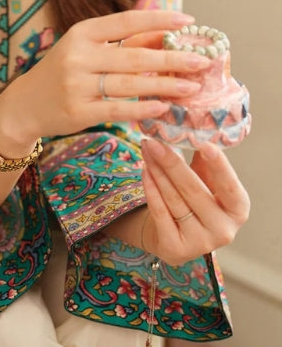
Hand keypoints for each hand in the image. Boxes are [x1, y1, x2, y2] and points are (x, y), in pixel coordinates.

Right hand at [0, 9, 211, 151]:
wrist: (25, 104)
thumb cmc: (63, 72)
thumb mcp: (85, 49)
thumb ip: (120, 44)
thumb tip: (165, 38)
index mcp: (81, 32)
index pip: (126, 21)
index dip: (158, 20)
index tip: (188, 22)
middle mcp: (78, 55)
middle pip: (134, 56)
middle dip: (172, 58)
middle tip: (201, 61)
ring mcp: (77, 84)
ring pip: (130, 84)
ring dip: (165, 86)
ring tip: (191, 87)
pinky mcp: (78, 111)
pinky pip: (118, 109)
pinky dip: (143, 108)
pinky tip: (163, 108)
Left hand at [140, 138, 249, 265]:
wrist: (176, 235)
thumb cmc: (196, 200)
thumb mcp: (207, 180)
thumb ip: (205, 162)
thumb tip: (195, 132)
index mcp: (238, 210)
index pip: (229, 187)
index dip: (219, 167)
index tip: (205, 145)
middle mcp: (224, 231)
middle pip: (194, 191)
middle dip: (171, 163)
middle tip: (154, 141)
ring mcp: (200, 244)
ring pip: (174, 200)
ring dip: (157, 171)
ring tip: (146, 149)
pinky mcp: (176, 250)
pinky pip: (160, 213)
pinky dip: (150, 189)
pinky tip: (144, 170)